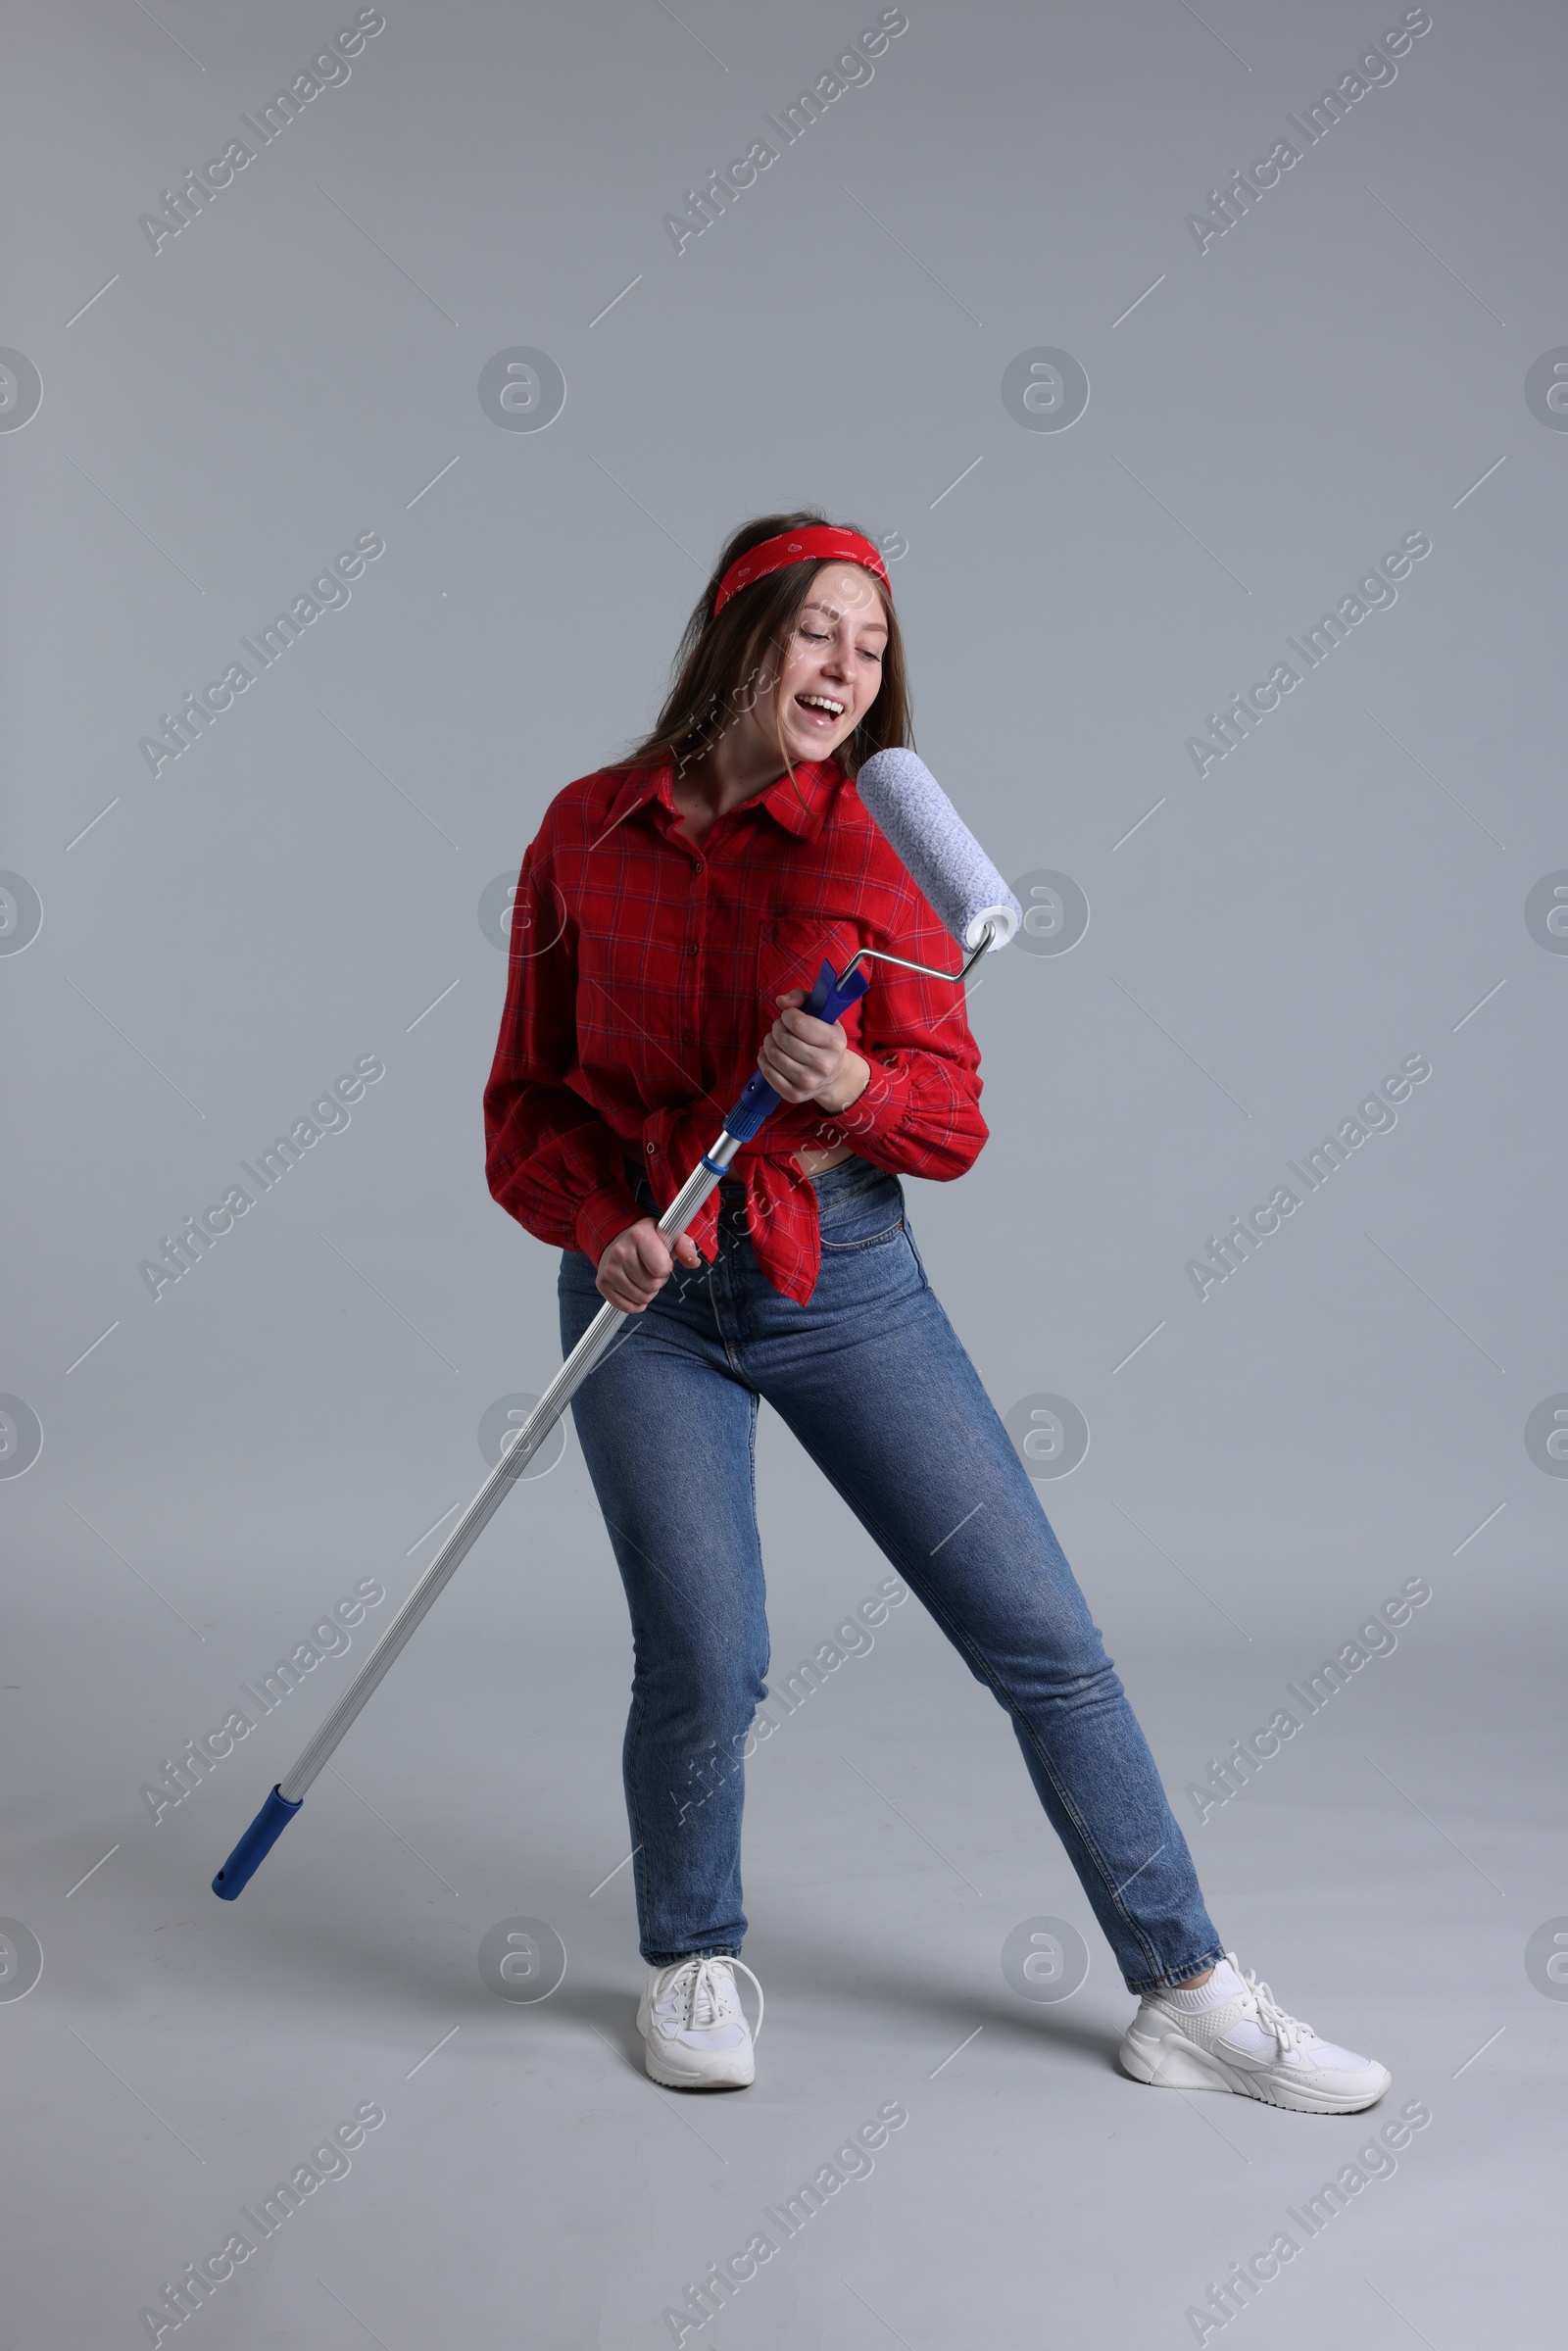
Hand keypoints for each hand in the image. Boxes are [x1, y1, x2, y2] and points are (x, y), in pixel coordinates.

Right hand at [597, 1217, 700, 1312]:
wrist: (619, 1240)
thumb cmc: (649, 1240)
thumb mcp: (670, 1237)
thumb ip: (685, 1248)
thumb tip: (694, 1262)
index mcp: (638, 1235)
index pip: (661, 1269)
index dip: (666, 1267)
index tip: (660, 1258)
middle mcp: (620, 1251)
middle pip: (652, 1286)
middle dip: (657, 1280)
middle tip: (651, 1268)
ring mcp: (609, 1269)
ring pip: (642, 1299)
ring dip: (647, 1291)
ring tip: (642, 1275)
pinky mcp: (602, 1284)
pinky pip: (628, 1307)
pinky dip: (636, 1303)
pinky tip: (634, 1287)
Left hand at [758, 989, 870, 1112]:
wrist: (835, 1075)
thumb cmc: (824, 1039)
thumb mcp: (822, 1014)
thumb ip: (802, 998)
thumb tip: (781, 1001)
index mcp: (833, 1042)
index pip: (796, 1022)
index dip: (787, 1015)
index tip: (790, 1016)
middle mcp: (823, 1064)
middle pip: (783, 1039)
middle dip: (776, 1028)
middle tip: (781, 1028)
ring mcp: (809, 1082)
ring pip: (773, 1055)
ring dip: (768, 1043)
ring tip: (775, 1041)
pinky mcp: (795, 1094)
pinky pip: (768, 1073)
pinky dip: (763, 1060)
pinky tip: (770, 1055)